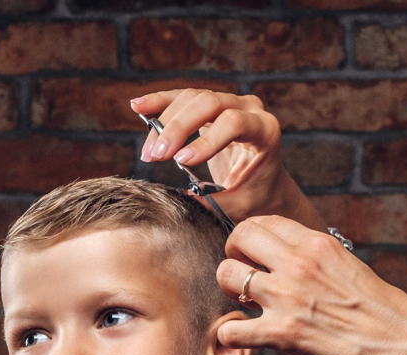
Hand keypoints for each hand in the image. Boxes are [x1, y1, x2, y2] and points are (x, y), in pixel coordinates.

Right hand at [129, 88, 324, 229]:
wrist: (267, 185)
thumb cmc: (259, 196)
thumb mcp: (243, 205)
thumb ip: (217, 203)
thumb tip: (185, 199)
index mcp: (265, 130)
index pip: (234, 123)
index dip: (206, 140)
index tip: (182, 162)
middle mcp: (249, 108)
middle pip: (209, 103)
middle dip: (178, 128)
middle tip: (156, 155)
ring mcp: (230, 102)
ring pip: (192, 98)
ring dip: (164, 123)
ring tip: (149, 153)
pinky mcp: (211, 106)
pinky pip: (183, 98)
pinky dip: (160, 103)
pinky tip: (139, 106)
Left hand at [215, 214, 406, 354]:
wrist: (402, 344)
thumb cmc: (381, 311)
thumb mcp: (347, 266)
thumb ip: (314, 258)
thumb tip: (288, 258)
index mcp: (316, 244)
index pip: (264, 221)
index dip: (252, 238)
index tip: (254, 255)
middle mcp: (298, 264)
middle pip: (238, 236)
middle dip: (233, 254)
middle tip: (242, 275)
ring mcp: (287, 297)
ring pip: (226, 276)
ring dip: (229, 291)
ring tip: (245, 306)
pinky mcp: (282, 333)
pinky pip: (231, 329)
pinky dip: (231, 335)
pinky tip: (245, 337)